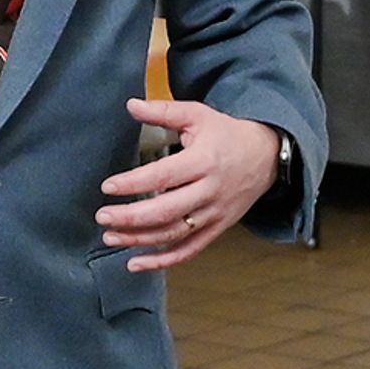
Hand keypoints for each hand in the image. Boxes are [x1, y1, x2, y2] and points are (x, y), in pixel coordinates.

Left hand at [100, 98, 280, 272]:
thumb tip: (131, 105)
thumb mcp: (198, 115)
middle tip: (102, 217)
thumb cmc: (227, 135)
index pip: (163, 176)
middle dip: (131, 218)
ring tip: (111, 237)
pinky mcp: (216, 229)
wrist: (267, 156)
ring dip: (140, 240)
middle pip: (166, 211)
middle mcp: (210, 191)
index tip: (107, 187)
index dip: (133, 183)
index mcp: (204, 161)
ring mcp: (214, 214)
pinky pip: (189, 251)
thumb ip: (163, 111)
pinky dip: (162, 262)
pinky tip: (136, 263)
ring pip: (174, 234)